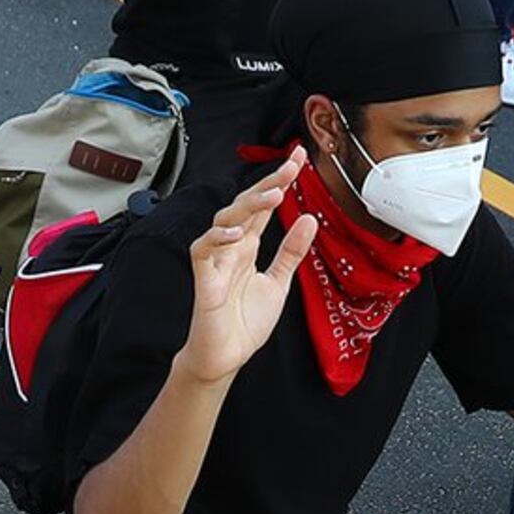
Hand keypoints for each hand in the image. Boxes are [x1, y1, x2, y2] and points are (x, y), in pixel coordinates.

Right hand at [181, 150, 314, 382]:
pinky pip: (203, 249)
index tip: (298, 158)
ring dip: (249, 204)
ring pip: (225, 218)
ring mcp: (216, 260)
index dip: (279, 180)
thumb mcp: (279, 282)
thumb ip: (291, 252)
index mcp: (248, 246)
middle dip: (267, 182)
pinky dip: (218, 237)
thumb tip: (310, 219)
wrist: (226, 356)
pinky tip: (238, 232)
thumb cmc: (245, 321)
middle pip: (246, 204)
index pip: (264, 206)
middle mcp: (231, 247)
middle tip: (290, 166)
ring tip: (274, 194)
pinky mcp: (203, 278)